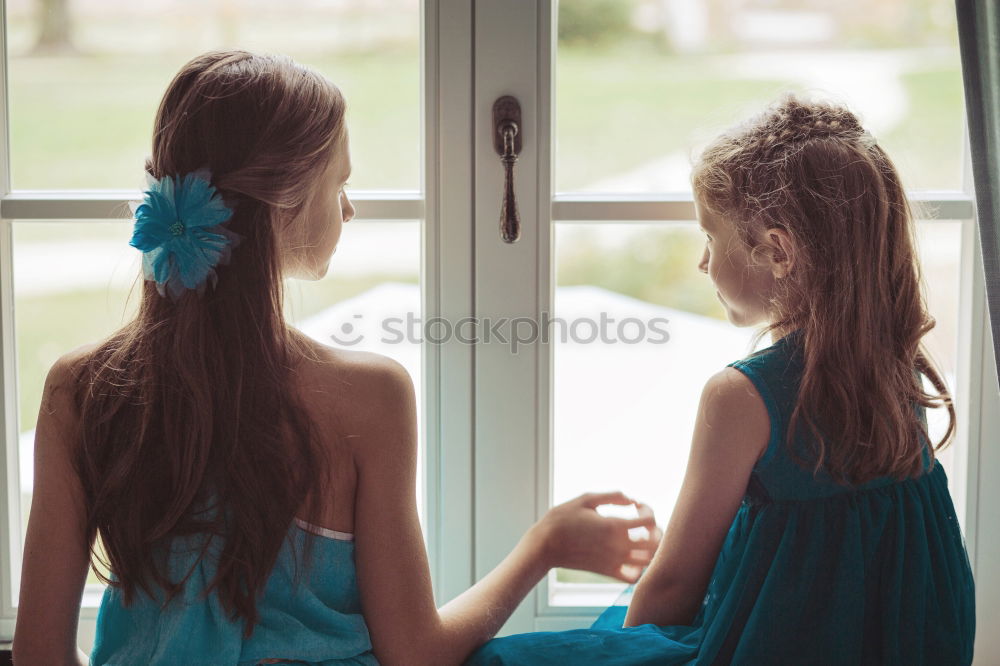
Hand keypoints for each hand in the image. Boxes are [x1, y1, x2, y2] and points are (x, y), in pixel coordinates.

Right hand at [527, 491, 661, 583]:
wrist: (546, 545)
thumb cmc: (563, 518)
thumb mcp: (586, 499)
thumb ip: (612, 496)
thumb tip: (631, 498)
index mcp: (614, 525)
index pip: (649, 519)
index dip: (648, 509)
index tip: (637, 506)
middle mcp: (618, 546)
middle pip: (656, 542)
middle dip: (655, 530)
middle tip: (644, 524)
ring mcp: (614, 561)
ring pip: (648, 561)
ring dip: (650, 549)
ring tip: (640, 538)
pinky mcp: (607, 572)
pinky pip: (633, 577)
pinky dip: (639, 568)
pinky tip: (631, 556)